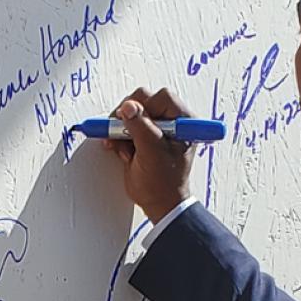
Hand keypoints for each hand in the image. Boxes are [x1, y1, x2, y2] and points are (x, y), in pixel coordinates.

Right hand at [105, 88, 193, 221]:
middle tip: (122, 133)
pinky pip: (123, 126)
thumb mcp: (152, 153)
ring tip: (126, 149)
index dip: (144, 107)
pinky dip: (118, 137)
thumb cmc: (164, 183)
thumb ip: (140, 127)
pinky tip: (123, 152)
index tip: (133, 122)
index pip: (162, 98)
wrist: (157, 202)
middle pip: (143, 101)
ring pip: (129, 113)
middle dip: (128, 118)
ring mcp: (154, 128)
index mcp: (183, 121)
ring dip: (121, 130)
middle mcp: (170, 121)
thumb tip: (128, 107)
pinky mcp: (141, 135)